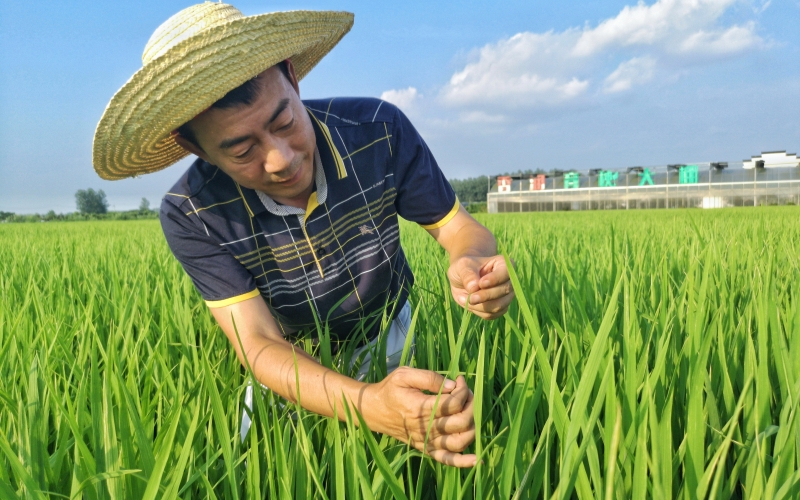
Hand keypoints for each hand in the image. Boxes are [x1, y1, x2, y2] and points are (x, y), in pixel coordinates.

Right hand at [361, 367, 475, 466]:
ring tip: (469, 411)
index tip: (459, 380)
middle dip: (471, 405)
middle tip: (466, 392)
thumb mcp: (404, 374)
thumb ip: (429, 377)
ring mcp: (426, 441)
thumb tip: (452, 385)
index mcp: (419, 407)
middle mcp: (424, 428)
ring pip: (458, 442)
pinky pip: (446, 459)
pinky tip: (476, 459)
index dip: (463, 390)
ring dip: (472, 427)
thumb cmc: (389, 390)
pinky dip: (462, 462)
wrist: (373, 410)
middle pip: (461, 422)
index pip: (453, 403)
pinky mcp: (425, 448)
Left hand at [447, 255, 513, 319]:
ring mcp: (506, 296)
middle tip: (471, 298)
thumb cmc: (464, 268)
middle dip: (486, 296)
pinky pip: (492, 315)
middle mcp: (509, 280)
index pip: (506, 273)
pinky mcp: (500, 308)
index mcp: (503, 264)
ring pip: (499, 306)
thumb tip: (474, 287)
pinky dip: (478, 312)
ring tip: (465, 299)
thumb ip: (467, 275)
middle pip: (504, 291)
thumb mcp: (462, 266)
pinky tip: (467, 303)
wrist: (462, 278)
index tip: (481, 283)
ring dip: (480, 306)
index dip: (495, 279)